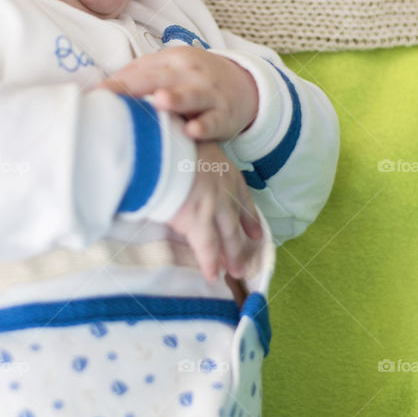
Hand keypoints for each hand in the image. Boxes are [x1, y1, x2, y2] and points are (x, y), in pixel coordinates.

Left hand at [95, 48, 258, 141]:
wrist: (242, 84)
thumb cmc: (193, 81)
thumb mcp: (169, 71)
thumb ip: (138, 79)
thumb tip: (98, 93)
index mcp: (170, 60)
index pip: (137, 72)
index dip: (116, 85)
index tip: (94, 97)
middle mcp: (188, 72)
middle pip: (158, 79)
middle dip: (135, 88)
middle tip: (112, 99)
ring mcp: (208, 92)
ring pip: (190, 95)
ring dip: (175, 99)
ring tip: (159, 102)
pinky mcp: (225, 113)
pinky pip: (213, 120)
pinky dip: (204, 125)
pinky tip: (191, 130)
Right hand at [167, 142, 262, 283]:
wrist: (162, 146)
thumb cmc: (168, 140)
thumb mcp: (190, 147)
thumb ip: (191, 163)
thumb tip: (180, 171)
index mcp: (224, 169)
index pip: (242, 197)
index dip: (249, 216)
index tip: (255, 233)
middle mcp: (224, 189)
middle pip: (235, 222)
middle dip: (239, 244)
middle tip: (243, 262)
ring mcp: (214, 206)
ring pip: (226, 237)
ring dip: (231, 257)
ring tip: (236, 273)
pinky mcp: (198, 221)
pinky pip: (206, 248)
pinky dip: (209, 263)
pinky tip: (212, 276)